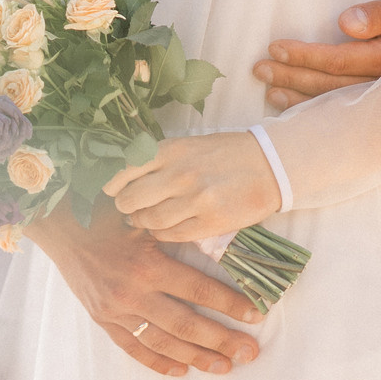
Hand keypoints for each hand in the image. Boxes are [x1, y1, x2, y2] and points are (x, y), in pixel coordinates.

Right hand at [26, 200, 261, 377]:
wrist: (60, 224)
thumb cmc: (107, 213)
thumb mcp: (145, 217)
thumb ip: (177, 232)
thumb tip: (221, 239)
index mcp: (147, 263)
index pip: (198, 289)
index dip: (230, 304)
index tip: (256, 315)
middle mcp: (132, 291)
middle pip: (186, 323)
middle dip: (221, 340)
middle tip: (249, 353)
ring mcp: (115, 309)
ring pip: (163, 341)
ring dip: (196, 357)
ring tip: (224, 367)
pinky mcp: (102, 318)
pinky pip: (132, 347)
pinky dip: (157, 361)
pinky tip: (181, 371)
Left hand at [103, 131, 281, 244]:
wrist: (270, 165)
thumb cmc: (225, 153)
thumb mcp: (187, 144)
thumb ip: (156, 158)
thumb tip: (119, 174)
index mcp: (171, 150)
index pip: (123, 170)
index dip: (111, 184)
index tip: (110, 189)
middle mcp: (180, 174)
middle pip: (130, 199)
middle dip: (125, 206)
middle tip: (129, 207)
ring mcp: (196, 200)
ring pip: (149, 220)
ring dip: (142, 222)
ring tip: (146, 218)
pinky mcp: (211, 222)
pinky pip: (172, 235)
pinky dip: (162, 233)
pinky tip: (165, 227)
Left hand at [253, 0, 380, 109]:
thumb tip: (345, 23)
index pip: (342, 61)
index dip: (307, 55)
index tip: (276, 46)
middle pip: (334, 88)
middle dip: (294, 78)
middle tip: (260, 69)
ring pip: (338, 106)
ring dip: (299, 99)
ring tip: (269, 89)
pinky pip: (347, 116)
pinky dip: (317, 114)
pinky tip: (292, 109)